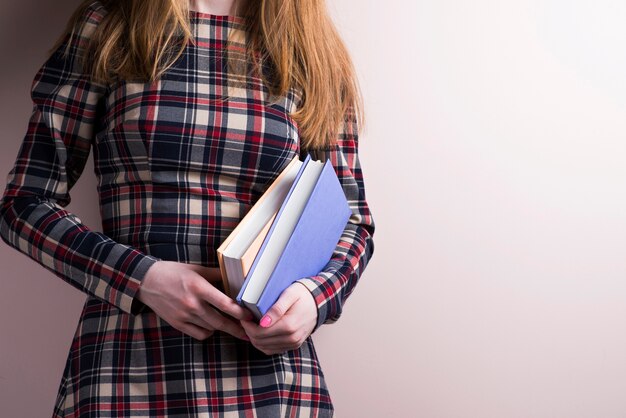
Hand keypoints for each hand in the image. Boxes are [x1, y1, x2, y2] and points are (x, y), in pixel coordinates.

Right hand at [136, 260, 251, 340]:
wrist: (146, 281)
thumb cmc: (173, 272)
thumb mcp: (196, 269)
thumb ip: (216, 274)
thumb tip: (236, 277)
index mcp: (198, 287)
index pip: (224, 304)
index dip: (240, 312)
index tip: (251, 316)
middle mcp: (192, 304)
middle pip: (220, 321)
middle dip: (237, 327)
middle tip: (249, 330)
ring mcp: (184, 316)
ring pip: (211, 328)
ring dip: (222, 327)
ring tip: (233, 327)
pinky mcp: (177, 324)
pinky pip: (199, 334)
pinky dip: (208, 332)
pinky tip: (212, 326)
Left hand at [241, 282, 317, 354]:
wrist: (319, 301)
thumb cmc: (303, 295)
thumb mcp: (290, 294)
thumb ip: (276, 308)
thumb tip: (263, 322)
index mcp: (289, 326)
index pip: (259, 333)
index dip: (247, 326)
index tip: (244, 316)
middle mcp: (292, 338)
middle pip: (260, 342)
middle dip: (249, 332)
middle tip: (246, 320)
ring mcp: (293, 344)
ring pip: (264, 348)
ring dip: (255, 338)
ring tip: (252, 325)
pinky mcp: (293, 345)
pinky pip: (273, 350)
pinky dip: (263, 344)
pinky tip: (261, 333)